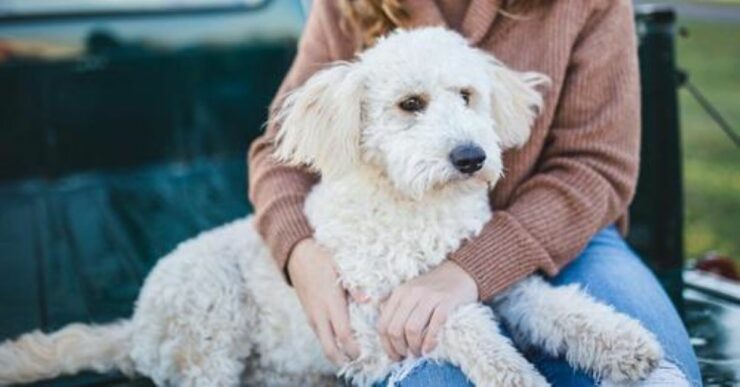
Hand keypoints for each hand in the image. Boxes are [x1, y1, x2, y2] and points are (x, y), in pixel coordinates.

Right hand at [287, 238, 359, 364]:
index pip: (342, 334)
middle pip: (329, 347)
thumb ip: (354, 285)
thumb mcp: (341, 266)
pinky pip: (318, 334)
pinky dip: (328, 341)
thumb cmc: (323, 259)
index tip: (362, 354)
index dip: (352, 348)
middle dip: (341, 359)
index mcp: (331, 302)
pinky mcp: (308, 314)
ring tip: (350, 354)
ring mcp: (312, 315)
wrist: (297, 255)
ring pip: (322, 342)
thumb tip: (368, 299)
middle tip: (354, 362)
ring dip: (334, 351)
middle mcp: (320, 313)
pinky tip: (339, 339)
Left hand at [377, 261, 477, 359]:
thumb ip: (395, 307)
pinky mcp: (446, 301)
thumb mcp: (409, 292)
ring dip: (414, 347)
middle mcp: (411, 293)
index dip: (386, 345)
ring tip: (419, 353)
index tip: (394, 356)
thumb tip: (384, 331)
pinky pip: (434, 325)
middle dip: (399, 348)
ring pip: (412, 329)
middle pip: (395, 329)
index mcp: (399, 293)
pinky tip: (429, 348)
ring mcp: (429, 296)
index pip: (383, 324)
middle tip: (407, 355)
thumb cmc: (433, 288)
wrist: (460, 273)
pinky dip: (430, 341)